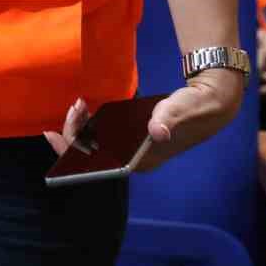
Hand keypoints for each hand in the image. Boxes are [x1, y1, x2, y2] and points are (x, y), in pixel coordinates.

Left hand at [44, 70, 245, 173]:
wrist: (210, 101)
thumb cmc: (193, 108)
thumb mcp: (178, 110)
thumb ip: (167, 119)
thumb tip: (158, 131)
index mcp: (142, 161)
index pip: (99, 164)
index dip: (73, 152)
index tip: (54, 135)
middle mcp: (134, 159)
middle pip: (93, 154)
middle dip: (75, 133)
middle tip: (74, 107)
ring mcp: (133, 149)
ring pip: (97, 144)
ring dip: (83, 127)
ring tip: (78, 106)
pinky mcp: (134, 137)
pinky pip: (106, 135)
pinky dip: (93, 124)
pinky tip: (86, 110)